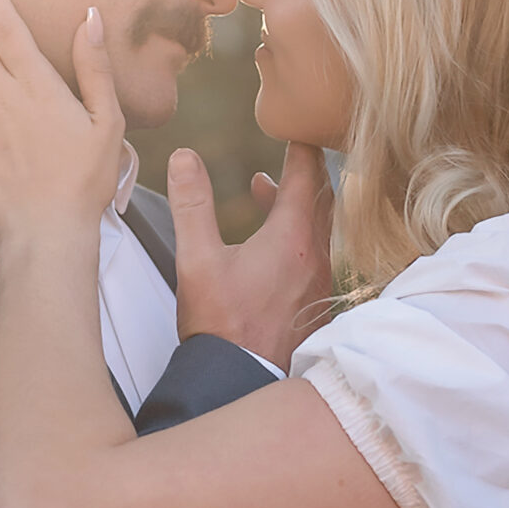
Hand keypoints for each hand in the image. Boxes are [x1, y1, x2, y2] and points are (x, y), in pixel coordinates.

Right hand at [170, 140, 332, 371]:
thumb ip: (192, 205)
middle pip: (323, 198)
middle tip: (291, 150)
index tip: (300, 127)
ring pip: (320, 228)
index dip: (303, 147)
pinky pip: (316, 254)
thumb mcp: (196, 260)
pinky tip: (273, 246)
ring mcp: (320, 281)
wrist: (238, 380)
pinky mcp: (315, 302)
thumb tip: (184, 157)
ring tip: (265, 191)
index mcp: (291, 238)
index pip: (307, 175)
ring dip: (298, 204)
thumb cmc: (219, 324)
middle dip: (306, 171)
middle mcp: (316, 256)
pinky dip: (299, 234)